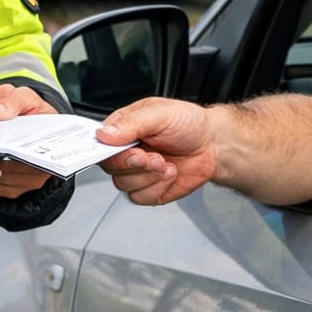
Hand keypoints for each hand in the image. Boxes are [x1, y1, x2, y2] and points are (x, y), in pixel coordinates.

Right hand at [96, 98, 216, 205]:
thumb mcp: (160, 114)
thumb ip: (131, 123)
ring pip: (123, 185)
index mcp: (123, 130)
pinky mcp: (148, 189)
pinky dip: (158, 187)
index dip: (106, 152)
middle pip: (110, 167)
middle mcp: (126, 151)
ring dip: (149, 176)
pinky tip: (170, 173)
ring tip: (166, 162)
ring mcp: (136, 172)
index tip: (126, 151)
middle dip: (133, 164)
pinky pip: (140, 197)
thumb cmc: (189, 124)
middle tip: (152, 156)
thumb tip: (104, 134)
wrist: (213, 145)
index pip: (99, 143)